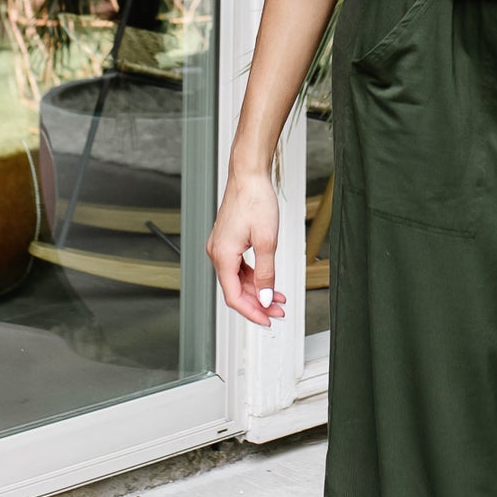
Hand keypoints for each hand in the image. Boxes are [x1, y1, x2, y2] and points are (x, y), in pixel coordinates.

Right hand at [206, 168, 288, 327]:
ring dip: (258, 291)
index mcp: (222, 255)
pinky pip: (239, 268)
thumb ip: (266, 274)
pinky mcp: (228, 242)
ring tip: (279, 299)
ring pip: (238, 280)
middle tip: (278, 312)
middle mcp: (217, 253)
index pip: (233, 297)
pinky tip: (268, 282)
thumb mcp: (267, 241)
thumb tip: (266, 298)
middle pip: (235, 290)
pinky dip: (254, 278)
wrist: (249, 176)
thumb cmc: (255, 200)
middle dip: (258, 304)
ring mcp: (221, 247)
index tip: (267, 320)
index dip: (251, 312)